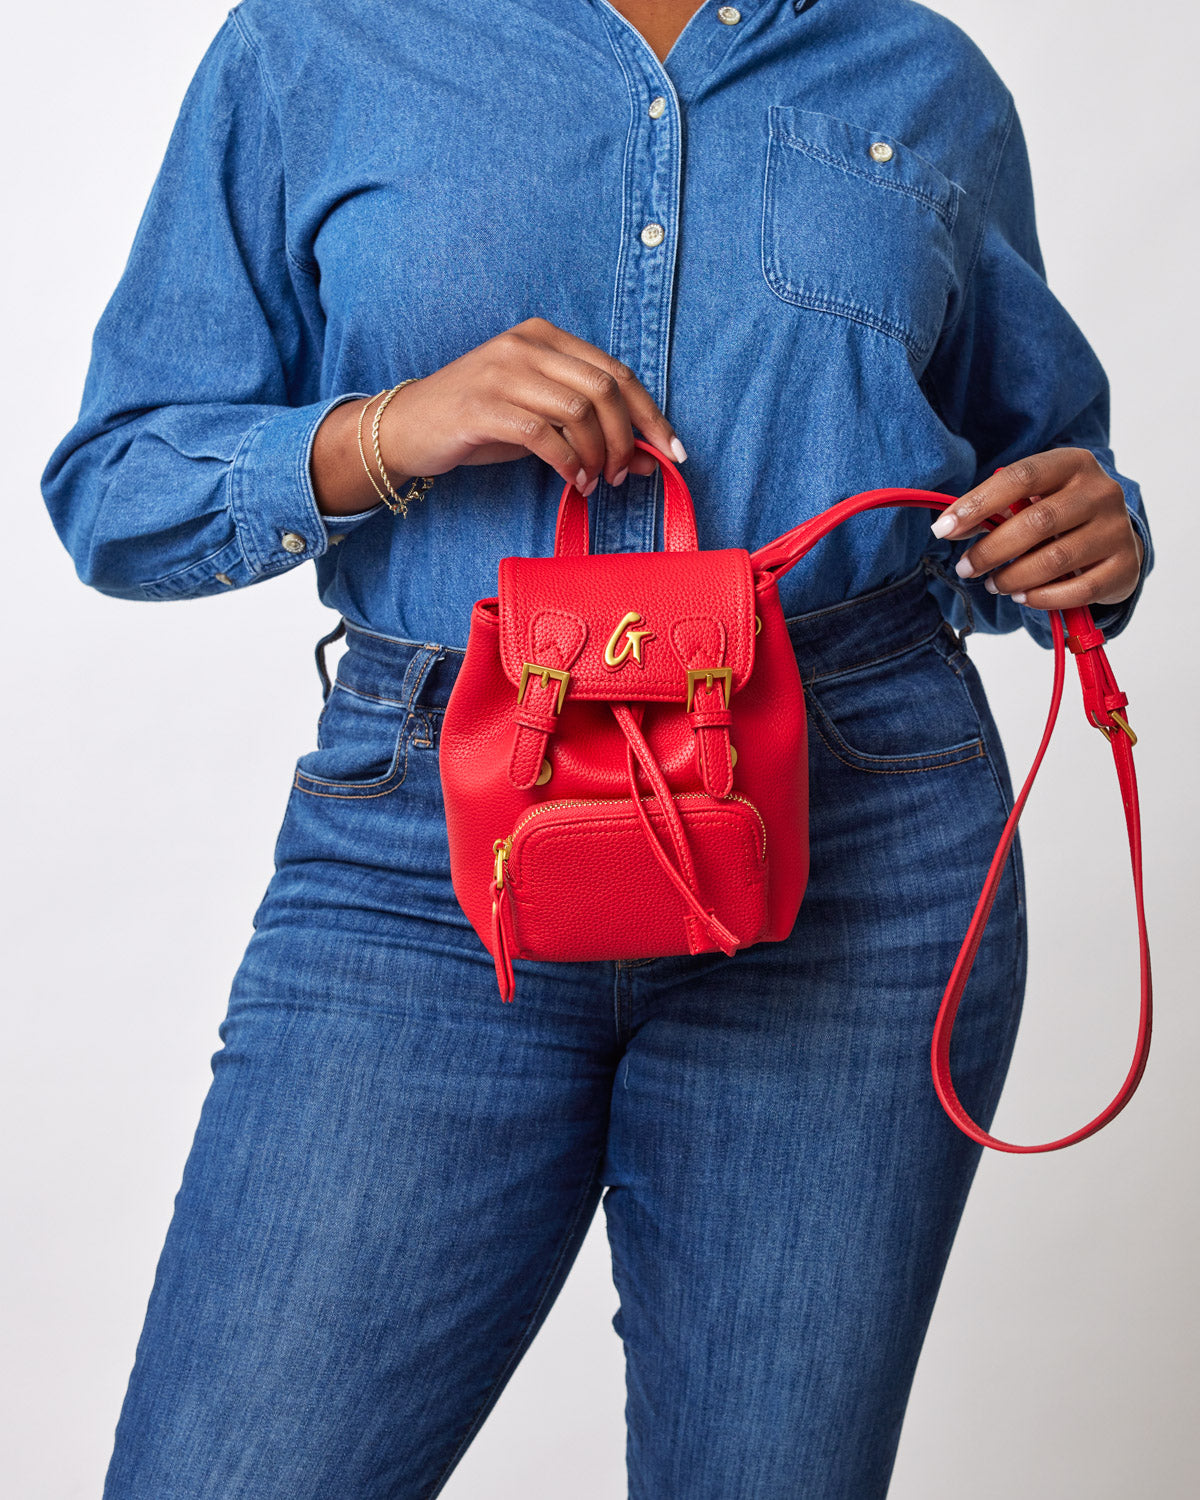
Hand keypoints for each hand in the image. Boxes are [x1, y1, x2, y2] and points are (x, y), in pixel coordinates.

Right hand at [311, 317, 685, 515]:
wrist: (406, 426)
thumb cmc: (478, 422)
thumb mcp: (541, 420)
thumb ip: (591, 430)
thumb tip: (650, 459)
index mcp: (545, 337)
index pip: (617, 371)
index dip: (651, 414)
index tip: (673, 451)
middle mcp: (526, 346)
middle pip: (605, 389)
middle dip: (626, 439)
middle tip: (624, 474)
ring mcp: (503, 373)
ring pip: (579, 410)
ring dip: (598, 454)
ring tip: (596, 481)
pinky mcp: (483, 406)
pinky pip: (544, 434)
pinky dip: (568, 463)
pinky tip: (572, 481)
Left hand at [931, 448, 1144, 610]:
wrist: (1114, 538)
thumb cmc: (1060, 515)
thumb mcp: (1033, 499)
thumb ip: (996, 508)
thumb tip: (949, 527)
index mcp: (1073, 464)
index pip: (1020, 478)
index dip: (977, 504)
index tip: (943, 529)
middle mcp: (1101, 491)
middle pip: (1036, 522)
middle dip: (991, 550)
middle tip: (966, 568)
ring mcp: (1116, 529)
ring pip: (1055, 559)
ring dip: (1014, 577)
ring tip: (993, 584)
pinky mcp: (1125, 566)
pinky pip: (1079, 589)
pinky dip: (1043, 598)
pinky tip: (1023, 597)